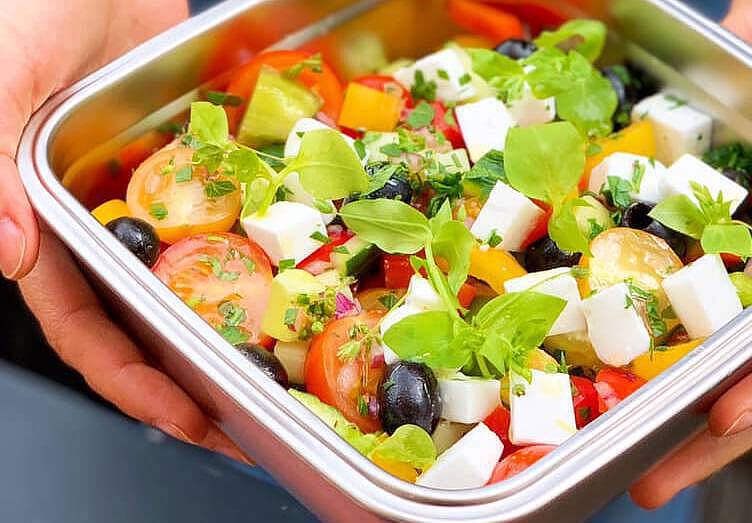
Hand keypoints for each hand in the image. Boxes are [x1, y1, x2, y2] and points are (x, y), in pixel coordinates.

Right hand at [2, 0, 248, 462]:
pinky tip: (303, 275)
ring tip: (288, 367)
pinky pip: (231, 217)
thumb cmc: (19, 7)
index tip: (188, 419)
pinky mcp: (194, 168)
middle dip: (196, 378)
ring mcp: (154, 200)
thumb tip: (4, 256)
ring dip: (237, 327)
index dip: (134, 382)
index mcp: (41, 227)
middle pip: (149, 323)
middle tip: (255, 419)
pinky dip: (259, 249)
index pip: (85, 330)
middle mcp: (102, 226)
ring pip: (195, 279)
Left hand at [630, 0, 751, 506]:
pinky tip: (593, 354)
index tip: (726, 415)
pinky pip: (666, 287)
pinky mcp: (696, 235)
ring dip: (667, 398)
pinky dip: (638, 325)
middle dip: (712, 433)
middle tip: (650, 481)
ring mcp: (744, 262)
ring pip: (710, 345)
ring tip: (613, 445)